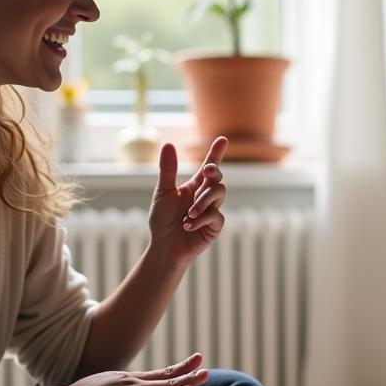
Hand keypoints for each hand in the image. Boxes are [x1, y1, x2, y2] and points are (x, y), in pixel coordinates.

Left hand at [148, 137, 227, 268]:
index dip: (216, 153)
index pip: (209, 166)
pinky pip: (216, 215)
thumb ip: (168, 170)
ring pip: (219, 193)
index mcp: (195, 186)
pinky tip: (188, 225)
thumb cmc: (162, 220)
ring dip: (203, 200)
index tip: (223, 139)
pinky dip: (201, 218)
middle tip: (207, 170)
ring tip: (187, 214)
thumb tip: (168, 143)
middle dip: (214, 172)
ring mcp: (212, 210)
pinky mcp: (215, 226)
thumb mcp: (163, 192)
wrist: (163, 246)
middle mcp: (206, 196)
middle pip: (218, 178)